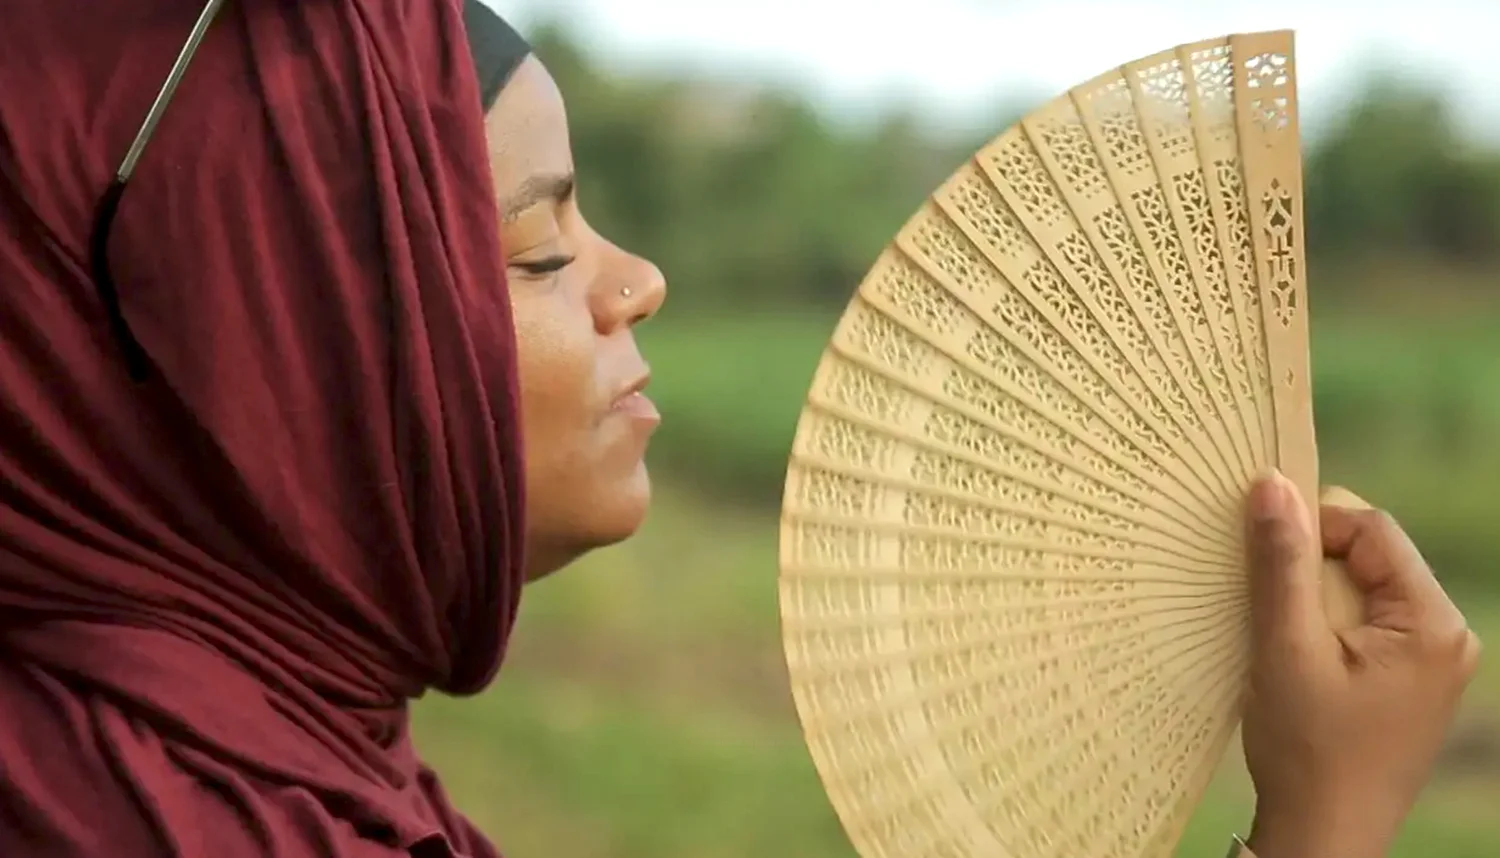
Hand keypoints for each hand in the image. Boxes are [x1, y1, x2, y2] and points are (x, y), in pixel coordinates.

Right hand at [1239, 471, 1481, 857]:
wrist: (1322, 839)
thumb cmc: (1307, 750)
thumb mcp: (1286, 647)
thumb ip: (1282, 562)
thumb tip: (1271, 482)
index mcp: (1433, 624)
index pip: (1372, 530)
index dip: (1312, 524)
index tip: (1258, 546)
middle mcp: (1446, 638)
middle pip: (1368, 559)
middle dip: (1308, 567)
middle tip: (1262, 600)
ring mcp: (1429, 665)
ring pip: (1359, 592)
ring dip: (1309, 599)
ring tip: (1275, 636)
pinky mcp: (1406, 686)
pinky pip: (1362, 627)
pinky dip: (1320, 628)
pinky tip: (1290, 658)